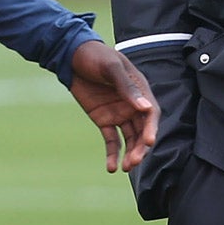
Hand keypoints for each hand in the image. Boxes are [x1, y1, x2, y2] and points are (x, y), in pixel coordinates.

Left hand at [68, 41, 159, 172]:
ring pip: (130, 139)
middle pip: (142, 131)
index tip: (149, 143)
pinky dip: (112, 154)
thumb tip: (146, 108)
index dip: (151, 129)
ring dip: (129, 154)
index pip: (151, 114)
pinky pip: (112, 140)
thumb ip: (127, 87)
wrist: (72, 57)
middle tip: (134, 162)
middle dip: (140, 148)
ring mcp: (119, 114)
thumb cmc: (96, 56)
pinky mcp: (104, 120)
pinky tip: (111, 167)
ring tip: (125, 168)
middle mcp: (133, 105)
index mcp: (140, 90)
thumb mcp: (111, 68)